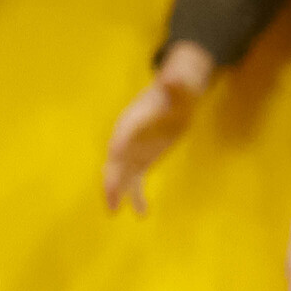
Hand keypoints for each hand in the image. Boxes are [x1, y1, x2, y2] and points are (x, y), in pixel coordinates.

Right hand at [101, 44, 218, 213]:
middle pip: (114, 160)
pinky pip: (136, 182)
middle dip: (110, 178)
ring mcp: (133, 152)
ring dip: (116, 192)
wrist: (176, 97)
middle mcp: (127, 138)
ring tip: (114, 212)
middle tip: (110, 198)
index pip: (123, 133)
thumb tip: (173, 76)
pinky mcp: (142, 161)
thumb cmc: (177, 91)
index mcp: (133, 119)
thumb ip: (177, 85)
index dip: (119, 144)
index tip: (115, 155)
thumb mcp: (181, 87)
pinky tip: (142, 213)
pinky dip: (137, 197)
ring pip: (120, 175)